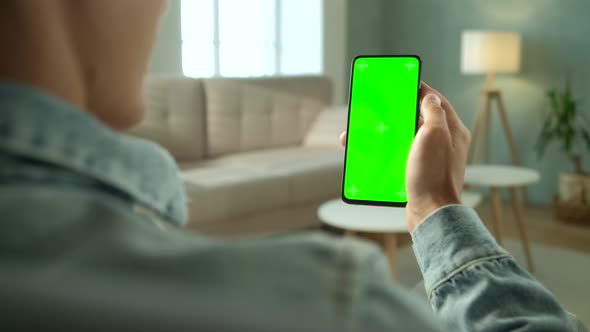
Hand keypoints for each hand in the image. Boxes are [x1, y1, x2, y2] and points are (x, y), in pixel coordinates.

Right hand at [339, 82, 470, 232]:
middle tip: (379, 108)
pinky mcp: (418, 173)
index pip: (436, 101)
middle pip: (417, 119)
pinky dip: (385, 153)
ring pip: (405, 139)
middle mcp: (443, 143)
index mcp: (451, 130)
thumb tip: (430, 97)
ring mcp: (430, 159)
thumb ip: (433, 112)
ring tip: (365, 134)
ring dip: (385, 134)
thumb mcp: (434, 135)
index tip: (402, 81)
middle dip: (396, 113)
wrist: (430, 213)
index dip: (419, 89)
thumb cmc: (434, 174)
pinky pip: (399, 156)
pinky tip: (371, 154)